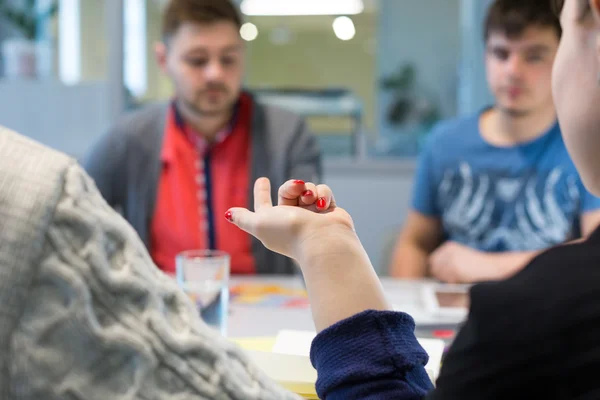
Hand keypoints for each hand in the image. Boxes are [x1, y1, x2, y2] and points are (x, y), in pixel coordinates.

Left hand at [226, 178, 355, 261]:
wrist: (323, 240)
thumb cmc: (289, 232)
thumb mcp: (258, 224)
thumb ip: (243, 218)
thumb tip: (228, 214)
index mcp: (273, 223)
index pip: (264, 204)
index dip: (261, 192)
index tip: (262, 180)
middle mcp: (292, 219)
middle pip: (288, 191)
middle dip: (291, 186)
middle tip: (298, 187)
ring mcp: (311, 215)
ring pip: (307, 189)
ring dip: (309, 190)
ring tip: (311, 201)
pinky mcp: (328, 211)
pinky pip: (323, 191)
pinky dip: (322, 194)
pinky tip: (323, 205)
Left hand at [429, 241, 483, 283]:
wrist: (492, 267)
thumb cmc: (477, 265)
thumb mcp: (460, 257)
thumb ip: (446, 261)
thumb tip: (433, 270)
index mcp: (448, 246)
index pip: (432, 260)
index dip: (438, 269)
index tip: (445, 274)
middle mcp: (447, 250)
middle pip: (433, 267)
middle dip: (440, 274)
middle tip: (452, 278)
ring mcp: (450, 259)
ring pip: (438, 274)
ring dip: (446, 279)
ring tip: (459, 278)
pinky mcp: (454, 268)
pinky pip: (446, 280)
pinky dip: (452, 283)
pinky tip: (461, 280)